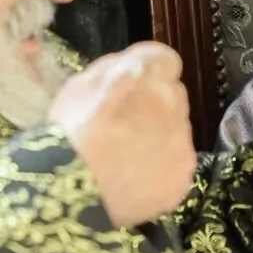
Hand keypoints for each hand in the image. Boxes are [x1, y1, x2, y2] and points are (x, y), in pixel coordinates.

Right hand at [48, 42, 197, 228]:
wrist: (71, 192)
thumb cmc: (70, 133)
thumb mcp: (80, 84)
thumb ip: (116, 68)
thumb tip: (136, 65)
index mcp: (148, 76)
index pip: (166, 60)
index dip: (149, 72)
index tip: (133, 86)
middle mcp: (174, 105)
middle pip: (174, 96)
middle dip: (155, 105)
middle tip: (125, 124)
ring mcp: (182, 144)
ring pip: (177, 131)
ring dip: (159, 136)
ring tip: (126, 156)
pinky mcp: (183, 177)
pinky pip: (176, 165)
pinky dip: (161, 168)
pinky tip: (135, 178)